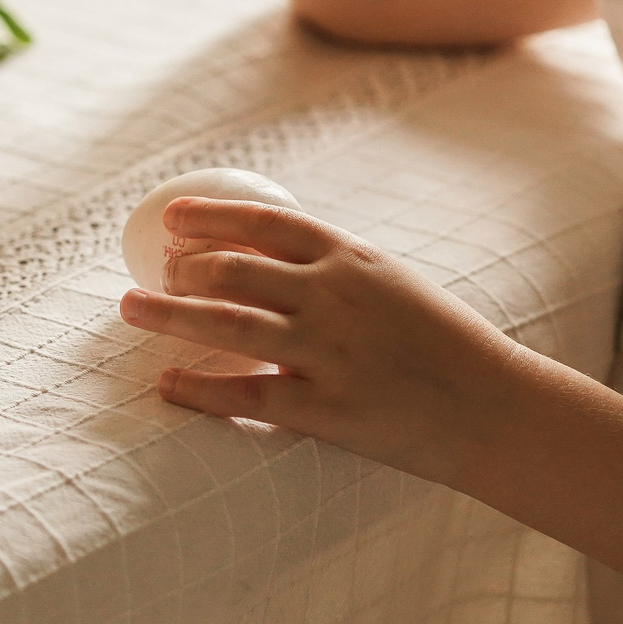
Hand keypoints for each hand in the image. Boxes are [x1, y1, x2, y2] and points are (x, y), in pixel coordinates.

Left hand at [116, 197, 531, 485]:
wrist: (492, 406)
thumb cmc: (442, 342)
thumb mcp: (392, 282)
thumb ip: (336, 268)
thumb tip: (268, 255)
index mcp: (351, 258)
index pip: (265, 222)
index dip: (211, 215)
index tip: (171, 216)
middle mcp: (333, 297)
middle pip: (233, 269)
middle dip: (181, 266)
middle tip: (152, 272)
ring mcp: (327, 352)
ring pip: (226, 325)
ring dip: (169, 313)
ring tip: (129, 309)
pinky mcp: (325, 408)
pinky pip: (245, 394)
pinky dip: (198, 387)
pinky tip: (167, 382)